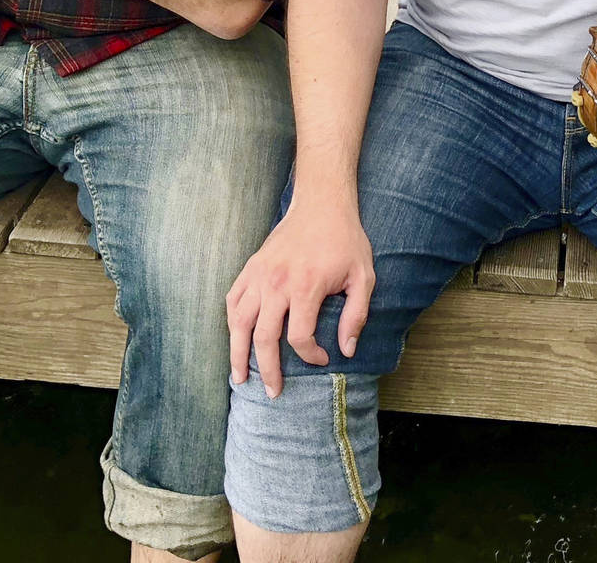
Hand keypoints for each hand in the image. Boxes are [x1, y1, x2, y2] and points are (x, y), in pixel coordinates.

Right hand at [228, 200, 376, 397]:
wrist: (322, 204)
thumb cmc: (345, 241)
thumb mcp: (364, 276)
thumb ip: (356, 314)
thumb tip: (347, 349)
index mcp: (306, 287)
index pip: (299, 337)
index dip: (311, 355)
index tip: (323, 359)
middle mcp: (277, 283)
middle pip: (264, 338)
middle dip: (267, 370)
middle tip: (273, 393)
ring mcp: (259, 275)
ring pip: (239, 323)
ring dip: (238, 353)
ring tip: (240, 378)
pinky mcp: (251, 267)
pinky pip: (233, 300)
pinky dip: (232, 322)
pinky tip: (236, 339)